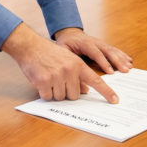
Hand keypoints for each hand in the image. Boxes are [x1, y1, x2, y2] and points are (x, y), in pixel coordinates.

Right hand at [1, 24, 119, 103]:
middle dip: (67, 91)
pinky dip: (44, 93)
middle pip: (75, 95)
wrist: (31, 46)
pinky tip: (42, 81)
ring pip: (61, 97)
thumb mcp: (68, 60)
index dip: (106, 92)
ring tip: (49, 78)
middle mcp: (69, 70)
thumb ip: (78, 74)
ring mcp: (57, 76)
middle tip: (59, 80)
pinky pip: (48, 97)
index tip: (115, 100)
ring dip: (55, 92)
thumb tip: (85, 90)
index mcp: (78, 64)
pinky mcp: (44, 82)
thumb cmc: (50, 54)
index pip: (96, 80)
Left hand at [54, 27, 132, 73]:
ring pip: (113, 50)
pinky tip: (129, 60)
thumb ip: (68, 60)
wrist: (69, 33)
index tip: (111, 72)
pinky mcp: (104, 45)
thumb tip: (73, 73)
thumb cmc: (66, 43)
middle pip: (108, 51)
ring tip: (129, 67)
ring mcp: (101, 43)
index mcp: (86, 44)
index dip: (104, 62)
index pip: (96, 54)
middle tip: (125, 70)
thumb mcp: (63, 50)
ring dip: (122, 58)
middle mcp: (96, 42)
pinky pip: (114, 50)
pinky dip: (123, 55)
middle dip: (118, 61)